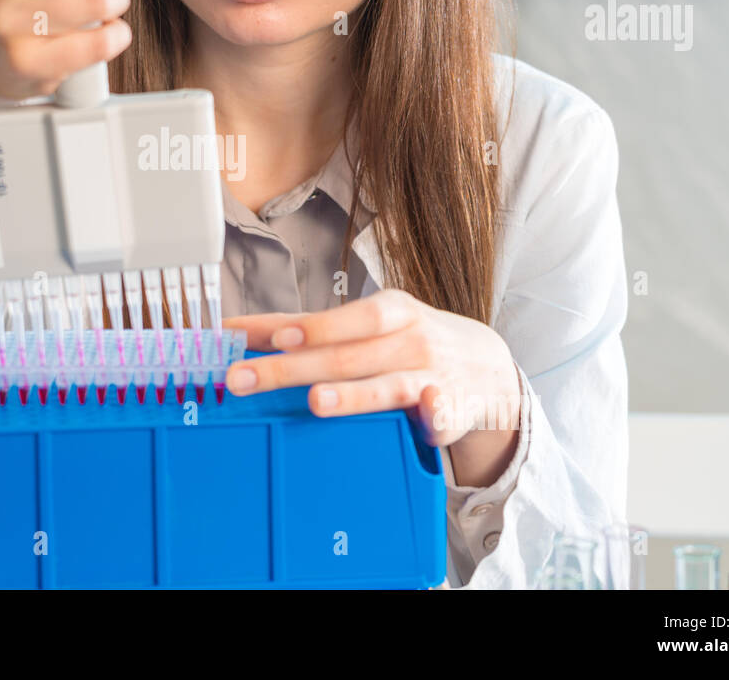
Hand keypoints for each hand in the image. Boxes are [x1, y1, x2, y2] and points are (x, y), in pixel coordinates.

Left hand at [223, 289, 521, 451]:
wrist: (488, 366)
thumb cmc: (411, 342)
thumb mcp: (368, 325)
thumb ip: (309, 330)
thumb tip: (240, 331)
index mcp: (385, 313)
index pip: (329, 317)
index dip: (289, 326)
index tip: (245, 334)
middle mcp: (406, 339)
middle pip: (342, 355)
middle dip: (288, 367)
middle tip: (241, 379)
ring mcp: (430, 375)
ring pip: (386, 386)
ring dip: (352, 393)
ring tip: (315, 402)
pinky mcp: (451, 411)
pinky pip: (443, 415)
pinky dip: (436, 414)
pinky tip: (428, 414)